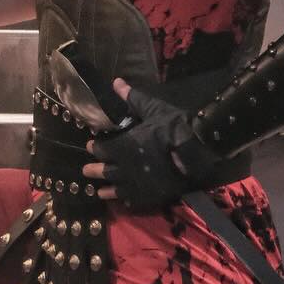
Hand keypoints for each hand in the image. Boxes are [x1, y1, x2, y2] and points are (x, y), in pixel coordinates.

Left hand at [82, 77, 222, 208]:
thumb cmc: (174, 130)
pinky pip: (133, 201)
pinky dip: (125, 200)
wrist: (196, 156)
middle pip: (104, 171)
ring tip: (99, 191)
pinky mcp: (149, 197)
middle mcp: (125, 168)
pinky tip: (123, 200)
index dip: (96, 148)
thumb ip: (133, 98)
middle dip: (94, 169)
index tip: (91, 146)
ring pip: (115, 189)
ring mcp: (137, 185)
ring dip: (106, 189)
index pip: (102, 150)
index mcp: (123, 147)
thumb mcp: (153, 110)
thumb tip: (116, 82)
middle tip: (86, 170)